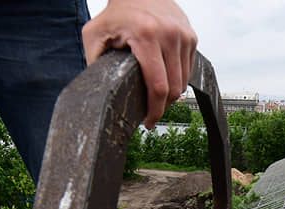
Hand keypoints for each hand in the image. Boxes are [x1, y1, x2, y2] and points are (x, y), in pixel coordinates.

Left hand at [83, 0, 196, 128]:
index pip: (158, 86)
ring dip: (171, 95)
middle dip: (162, 107)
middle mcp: (170, 35)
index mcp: (147, 37)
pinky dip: (178, 80)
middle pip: (174, 89)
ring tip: (157, 99)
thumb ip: (93, 61)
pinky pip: (188, 70)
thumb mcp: (94, 34)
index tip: (149, 122)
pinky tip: (165, 81)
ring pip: (184, 82)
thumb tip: (95, 89)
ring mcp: (184, 36)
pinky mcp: (191, 37)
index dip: (154, 111)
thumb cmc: (117, 11)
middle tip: (151, 114)